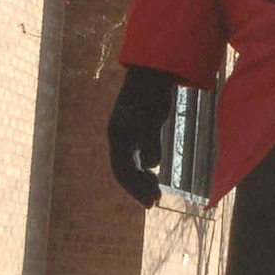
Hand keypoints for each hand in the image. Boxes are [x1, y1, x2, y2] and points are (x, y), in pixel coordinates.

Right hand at [106, 65, 178, 207]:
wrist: (153, 72)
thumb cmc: (152, 93)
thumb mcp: (153, 117)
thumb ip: (150, 140)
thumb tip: (151, 164)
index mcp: (118, 135)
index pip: (122, 170)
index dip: (135, 189)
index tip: (151, 202)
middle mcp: (119, 137)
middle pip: (124, 171)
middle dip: (137, 188)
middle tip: (154, 202)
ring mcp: (126, 135)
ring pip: (129, 165)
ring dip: (141, 181)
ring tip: (156, 192)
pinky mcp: (135, 132)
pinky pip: (135, 157)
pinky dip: (144, 169)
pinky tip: (154, 174)